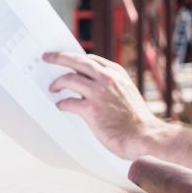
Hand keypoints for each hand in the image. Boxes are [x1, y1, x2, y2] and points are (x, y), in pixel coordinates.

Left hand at [45, 51, 172, 160]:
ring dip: (57, 83)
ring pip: (69, 79)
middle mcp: (107, 78)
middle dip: (59, 57)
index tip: (68, 59)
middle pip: (76, 61)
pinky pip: (68, 102)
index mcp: (117, 72)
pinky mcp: (90, 109)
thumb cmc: (136, 119)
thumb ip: (112, 84)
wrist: (143, 135)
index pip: (91, 59)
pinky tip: (60, 106)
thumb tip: (93, 84)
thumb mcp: (128, 91)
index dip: (77, 58)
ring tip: (53, 88)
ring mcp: (98, 92)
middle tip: (48, 57)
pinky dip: (61, 104)